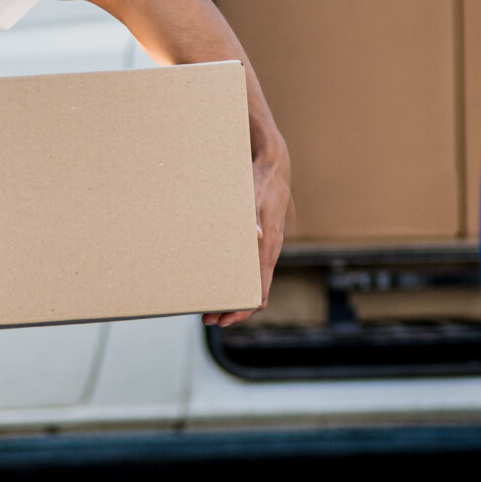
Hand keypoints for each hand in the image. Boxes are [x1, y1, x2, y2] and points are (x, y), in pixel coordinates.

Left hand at [205, 156, 289, 327]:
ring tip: (208, 302)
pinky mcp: (262, 239)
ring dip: (232, 294)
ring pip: (252, 282)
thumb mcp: (254, 197)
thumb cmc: (261, 180)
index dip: (241, 310)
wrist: (273, 162)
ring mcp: (266, 246)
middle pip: (254, 293)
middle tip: (207, 318)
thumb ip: (253, 217)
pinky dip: (234, 277)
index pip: (259, 293)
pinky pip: (251, 268)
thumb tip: (257, 236)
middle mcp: (269, 251)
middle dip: (231, 308)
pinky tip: (217, 274)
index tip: (222, 319)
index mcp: (268, 248)